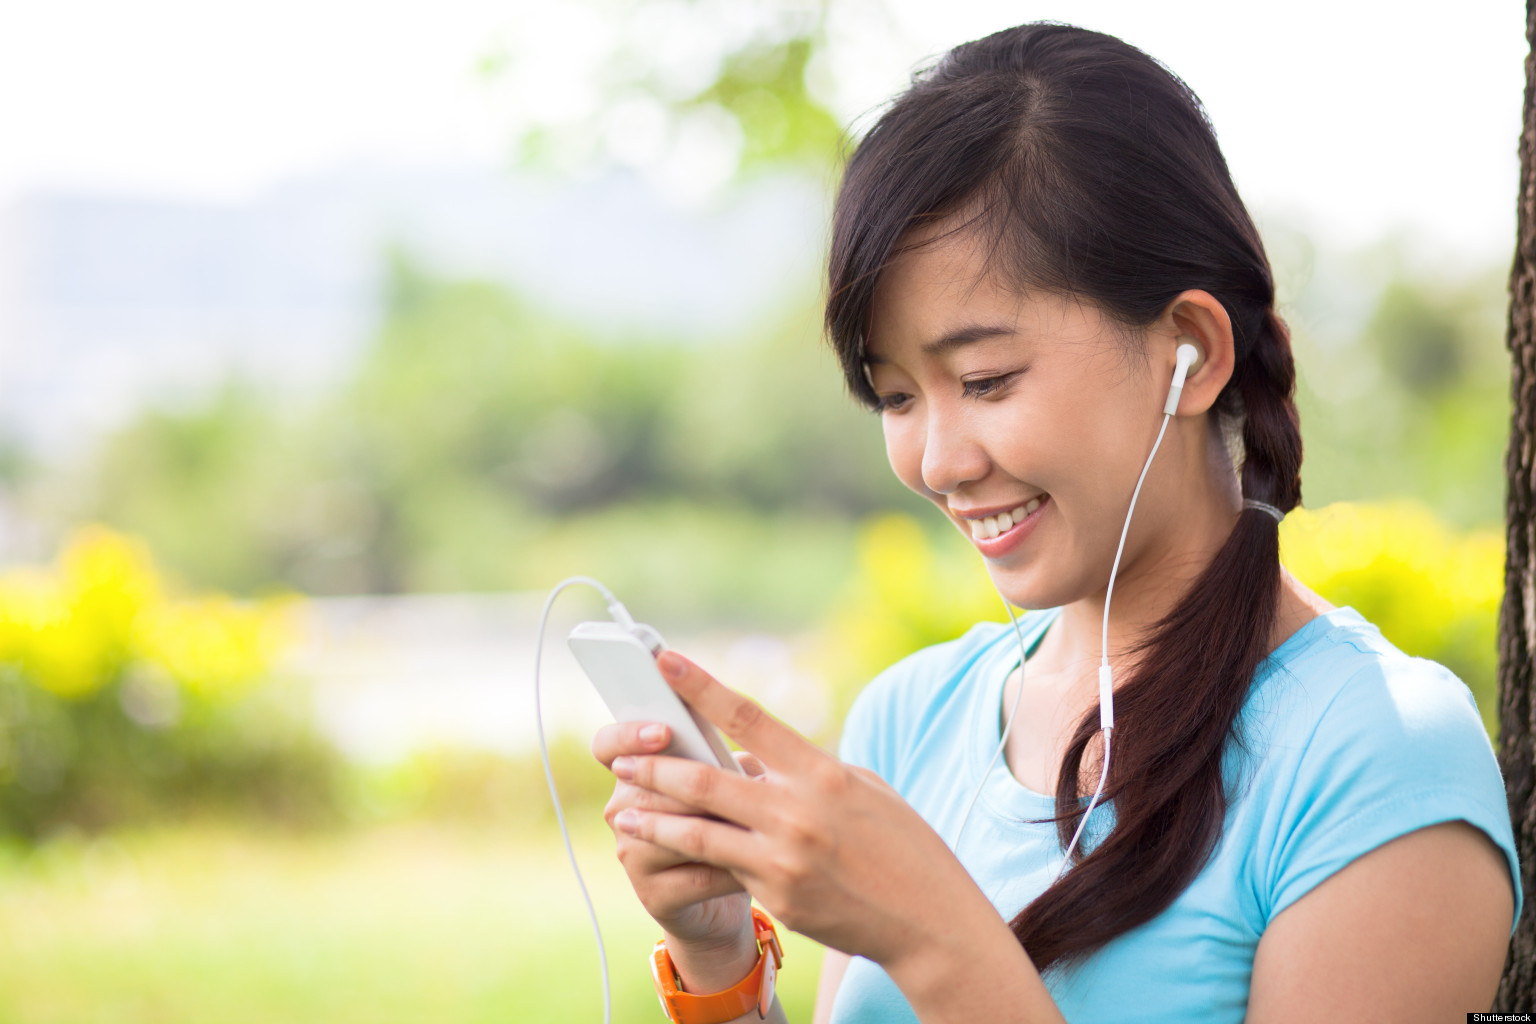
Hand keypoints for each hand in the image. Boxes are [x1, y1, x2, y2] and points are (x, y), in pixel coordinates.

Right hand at [591, 718, 762, 956]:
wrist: (725, 892)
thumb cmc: (730, 822)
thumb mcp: (731, 783)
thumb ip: (729, 765)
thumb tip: (742, 765)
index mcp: (634, 774)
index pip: (609, 746)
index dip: (628, 736)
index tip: (664, 732)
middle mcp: (621, 812)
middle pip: (649, 790)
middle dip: (700, 788)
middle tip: (742, 787)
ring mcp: (631, 855)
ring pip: (674, 832)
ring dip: (719, 828)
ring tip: (757, 826)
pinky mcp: (653, 895)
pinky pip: (697, 875)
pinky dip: (733, 867)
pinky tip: (759, 864)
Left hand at [608, 651, 986, 969]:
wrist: (927, 918)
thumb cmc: (899, 844)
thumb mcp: (860, 788)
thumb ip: (802, 771)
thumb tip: (747, 759)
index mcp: (822, 771)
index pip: (750, 715)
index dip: (700, 686)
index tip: (663, 661)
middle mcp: (799, 810)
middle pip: (707, 778)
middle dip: (656, 766)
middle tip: (619, 758)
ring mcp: (785, 857)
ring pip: (700, 830)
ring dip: (655, 819)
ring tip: (623, 813)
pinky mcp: (778, 896)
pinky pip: (724, 869)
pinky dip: (692, 856)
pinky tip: (666, 849)